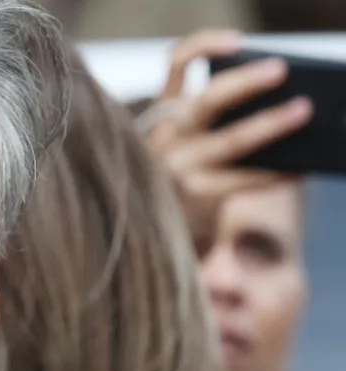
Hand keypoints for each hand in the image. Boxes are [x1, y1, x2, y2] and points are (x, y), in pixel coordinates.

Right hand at [145, 30, 311, 238]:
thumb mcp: (186, 144)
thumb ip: (213, 122)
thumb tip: (277, 104)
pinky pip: (244, 178)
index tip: (239, 42)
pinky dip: (276, 171)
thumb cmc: (185, 179)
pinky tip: (300, 167)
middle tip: (280, 69)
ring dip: (270, 123)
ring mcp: (177, 169)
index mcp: (160, 116)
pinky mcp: (196, 197)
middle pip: (204, 102)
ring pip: (230, 140)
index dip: (204, 46)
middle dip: (244, 82)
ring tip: (303, 110)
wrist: (160, 234)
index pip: (174, 66)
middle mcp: (162, 139)